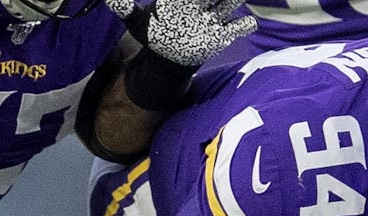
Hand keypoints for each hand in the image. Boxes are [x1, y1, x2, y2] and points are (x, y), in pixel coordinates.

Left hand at [104, 0, 254, 67]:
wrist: (169, 58)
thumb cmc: (155, 36)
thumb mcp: (136, 23)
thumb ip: (123, 7)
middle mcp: (200, 5)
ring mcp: (213, 19)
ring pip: (230, 2)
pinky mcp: (220, 36)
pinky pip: (239, 27)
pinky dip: (244, 25)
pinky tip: (245, 23)